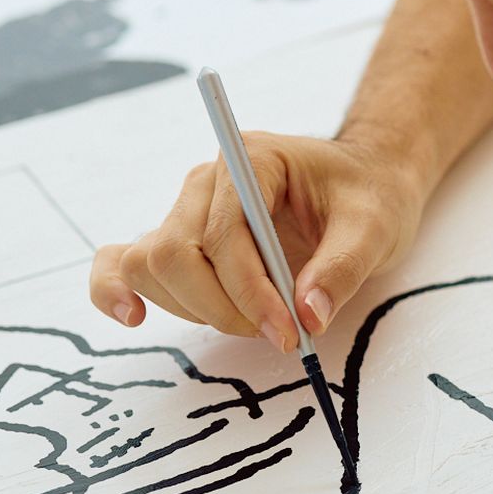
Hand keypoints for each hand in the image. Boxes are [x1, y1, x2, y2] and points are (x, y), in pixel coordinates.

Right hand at [90, 133, 426, 348]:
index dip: (249, 291)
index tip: (288, 331)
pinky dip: (116, 290)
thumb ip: (343, 268)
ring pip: (152, 266)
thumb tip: (307, 316)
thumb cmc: (370, 196)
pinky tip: (133, 317)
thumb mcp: (376, 227)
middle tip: (279, 334)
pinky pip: (123, 262)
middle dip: (223, 307)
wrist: (367, 185)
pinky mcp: (181, 241)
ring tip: (254, 322)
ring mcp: (187, 210)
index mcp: (252, 160)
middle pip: (176, 252)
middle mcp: (208, 181)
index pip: (224, 231)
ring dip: (194, 309)